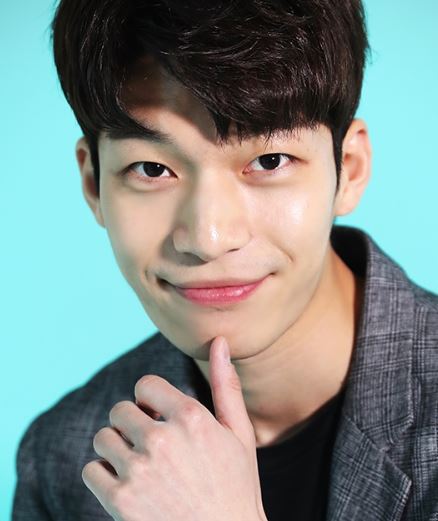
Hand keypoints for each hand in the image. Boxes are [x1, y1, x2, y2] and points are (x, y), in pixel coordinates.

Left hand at [82, 336, 267, 520]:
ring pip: (103, 438)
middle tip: (151, 446)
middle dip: (132, 424)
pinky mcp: (120, 502)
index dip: (150, 401)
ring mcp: (139, 470)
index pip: (145, 385)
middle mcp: (162, 438)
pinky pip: (91, 470)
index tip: (159, 418)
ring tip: (139, 466)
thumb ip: (226, 385)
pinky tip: (129, 487)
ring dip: (116, 449)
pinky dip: (103, 477)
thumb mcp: (240, 434)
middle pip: (120, 410)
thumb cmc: (236, 487)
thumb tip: (220, 341)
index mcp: (191, 416)